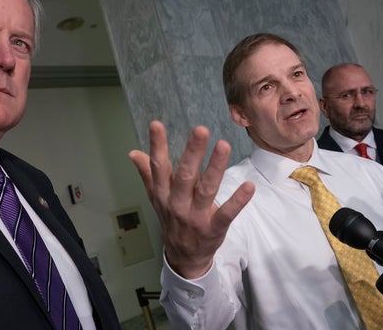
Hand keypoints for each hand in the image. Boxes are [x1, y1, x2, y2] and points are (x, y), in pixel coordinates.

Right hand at [129, 121, 253, 278]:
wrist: (183, 257)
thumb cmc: (172, 220)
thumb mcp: (157, 198)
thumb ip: (147, 174)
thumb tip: (133, 152)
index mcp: (163, 194)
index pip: (158, 167)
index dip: (156, 146)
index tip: (156, 124)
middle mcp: (177, 203)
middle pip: (184, 175)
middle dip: (192, 153)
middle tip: (201, 130)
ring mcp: (195, 217)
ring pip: (206, 190)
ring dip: (215, 168)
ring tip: (224, 145)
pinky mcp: (214, 228)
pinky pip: (227, 214)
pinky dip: (238, 201)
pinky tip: (249, 186)